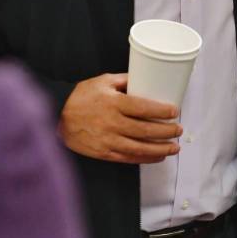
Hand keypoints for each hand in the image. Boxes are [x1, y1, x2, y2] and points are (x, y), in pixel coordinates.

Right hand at [58, 73, 181, 163]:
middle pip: (146, 130)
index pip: (144, 108)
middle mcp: (113, 123)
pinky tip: (156, 157)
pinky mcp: (104, 153)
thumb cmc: (80, 97)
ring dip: (160, 149)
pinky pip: (128, 158)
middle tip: (178, 130)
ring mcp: (108, 140)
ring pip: (140, 148)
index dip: (162, 111)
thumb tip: (144, 79)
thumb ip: (124, 80)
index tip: (175, 111)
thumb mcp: (102, 81)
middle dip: (166, 131)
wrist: (57, 116)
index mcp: (114, 103)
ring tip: (173, 148)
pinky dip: (145, 159)